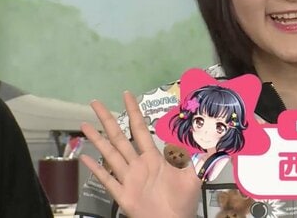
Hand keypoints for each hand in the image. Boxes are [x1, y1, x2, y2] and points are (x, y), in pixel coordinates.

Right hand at [80, 91, 201, 217]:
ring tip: (84, 124)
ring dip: (97, 140)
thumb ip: (200, 157)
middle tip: (95, 102)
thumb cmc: (183, 201)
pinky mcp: (123, 195)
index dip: (134, 112)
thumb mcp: (194, 176)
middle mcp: (138, 165)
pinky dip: (95, 170)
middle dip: (108, 120)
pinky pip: (107, 180)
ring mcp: (128, 179)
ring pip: (110, 155)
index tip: (126, 95)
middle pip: (120, 137)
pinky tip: (84, 158)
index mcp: (153, 158)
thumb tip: (212, 138)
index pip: (141, 129)